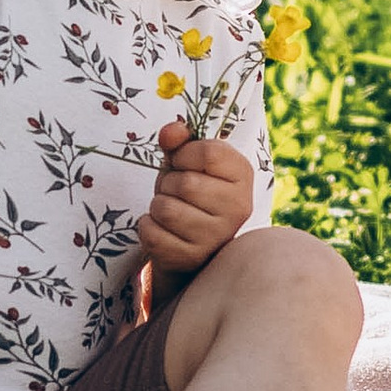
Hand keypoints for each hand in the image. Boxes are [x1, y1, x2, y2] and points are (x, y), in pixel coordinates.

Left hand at [137, 119, 255, 275]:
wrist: (189, 238)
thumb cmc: (190, 192)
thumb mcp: (186, 160)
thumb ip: (179, 140)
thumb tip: (170, 132)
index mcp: (242, 174)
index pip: (209, 153)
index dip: (184, 154)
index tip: (183, 163)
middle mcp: (239, 207)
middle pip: (185, 183)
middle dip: (168, 184)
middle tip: (176, 192)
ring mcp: (217, 236)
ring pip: (165, 209)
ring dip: (157, 206)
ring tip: (171, 210)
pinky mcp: (192, 258)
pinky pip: (152, 233)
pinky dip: (148, 227)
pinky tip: (164, 230)